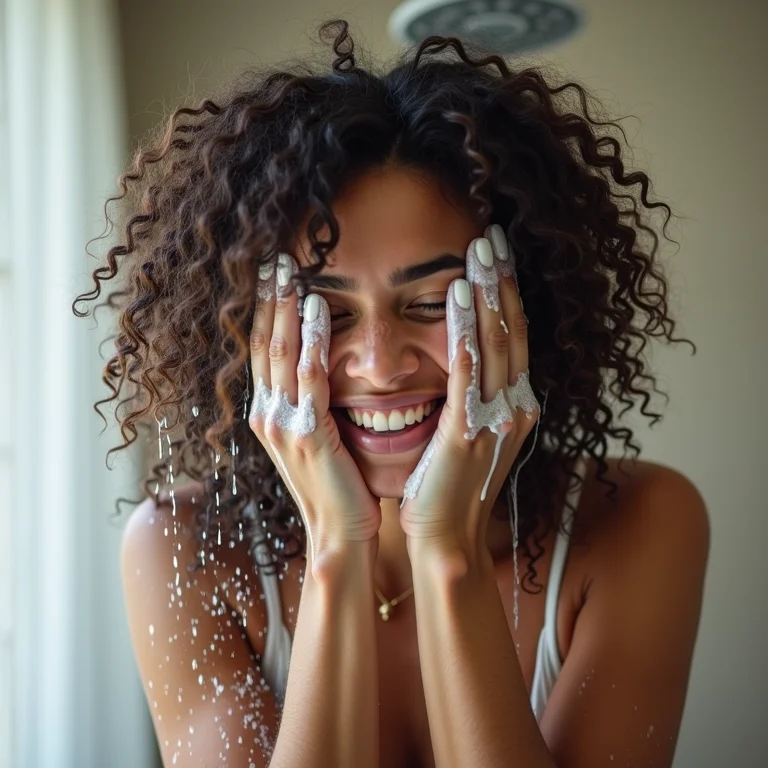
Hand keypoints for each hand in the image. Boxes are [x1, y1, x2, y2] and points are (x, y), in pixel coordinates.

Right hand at [248, 254, 381, 565]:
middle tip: (273, 256)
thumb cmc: (336, 487)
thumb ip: (312, 404)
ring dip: (284, 306)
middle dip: (268, 298)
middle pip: (265, 343)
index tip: (272, 274)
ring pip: (280, 352)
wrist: (340, 535)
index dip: (266, 311)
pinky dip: (311, 339)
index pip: (265, 351)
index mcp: (270, 413)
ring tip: (289, 267)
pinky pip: (309, 377)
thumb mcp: (317, 439)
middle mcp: (268, 413)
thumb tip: (322, 370)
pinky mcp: (307, 434)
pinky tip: (316, 307)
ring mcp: (283, 424)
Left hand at [398, 225, 539, 554]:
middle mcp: (514, 407)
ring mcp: (495, 418)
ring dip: (489, 292)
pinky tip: (460, 294)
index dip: (507, 295)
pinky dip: (466, 328)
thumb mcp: (469, 436)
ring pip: (496, 341)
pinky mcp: (468, 430)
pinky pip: (468, 368)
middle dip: (503, 281)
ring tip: (480, 249)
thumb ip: (473, 400)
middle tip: (492, 236)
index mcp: (514, 407)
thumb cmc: (448, 488)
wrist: (445, 538)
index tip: (497, 257)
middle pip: (511, 331)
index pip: (513, 339)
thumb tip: (462, 363)